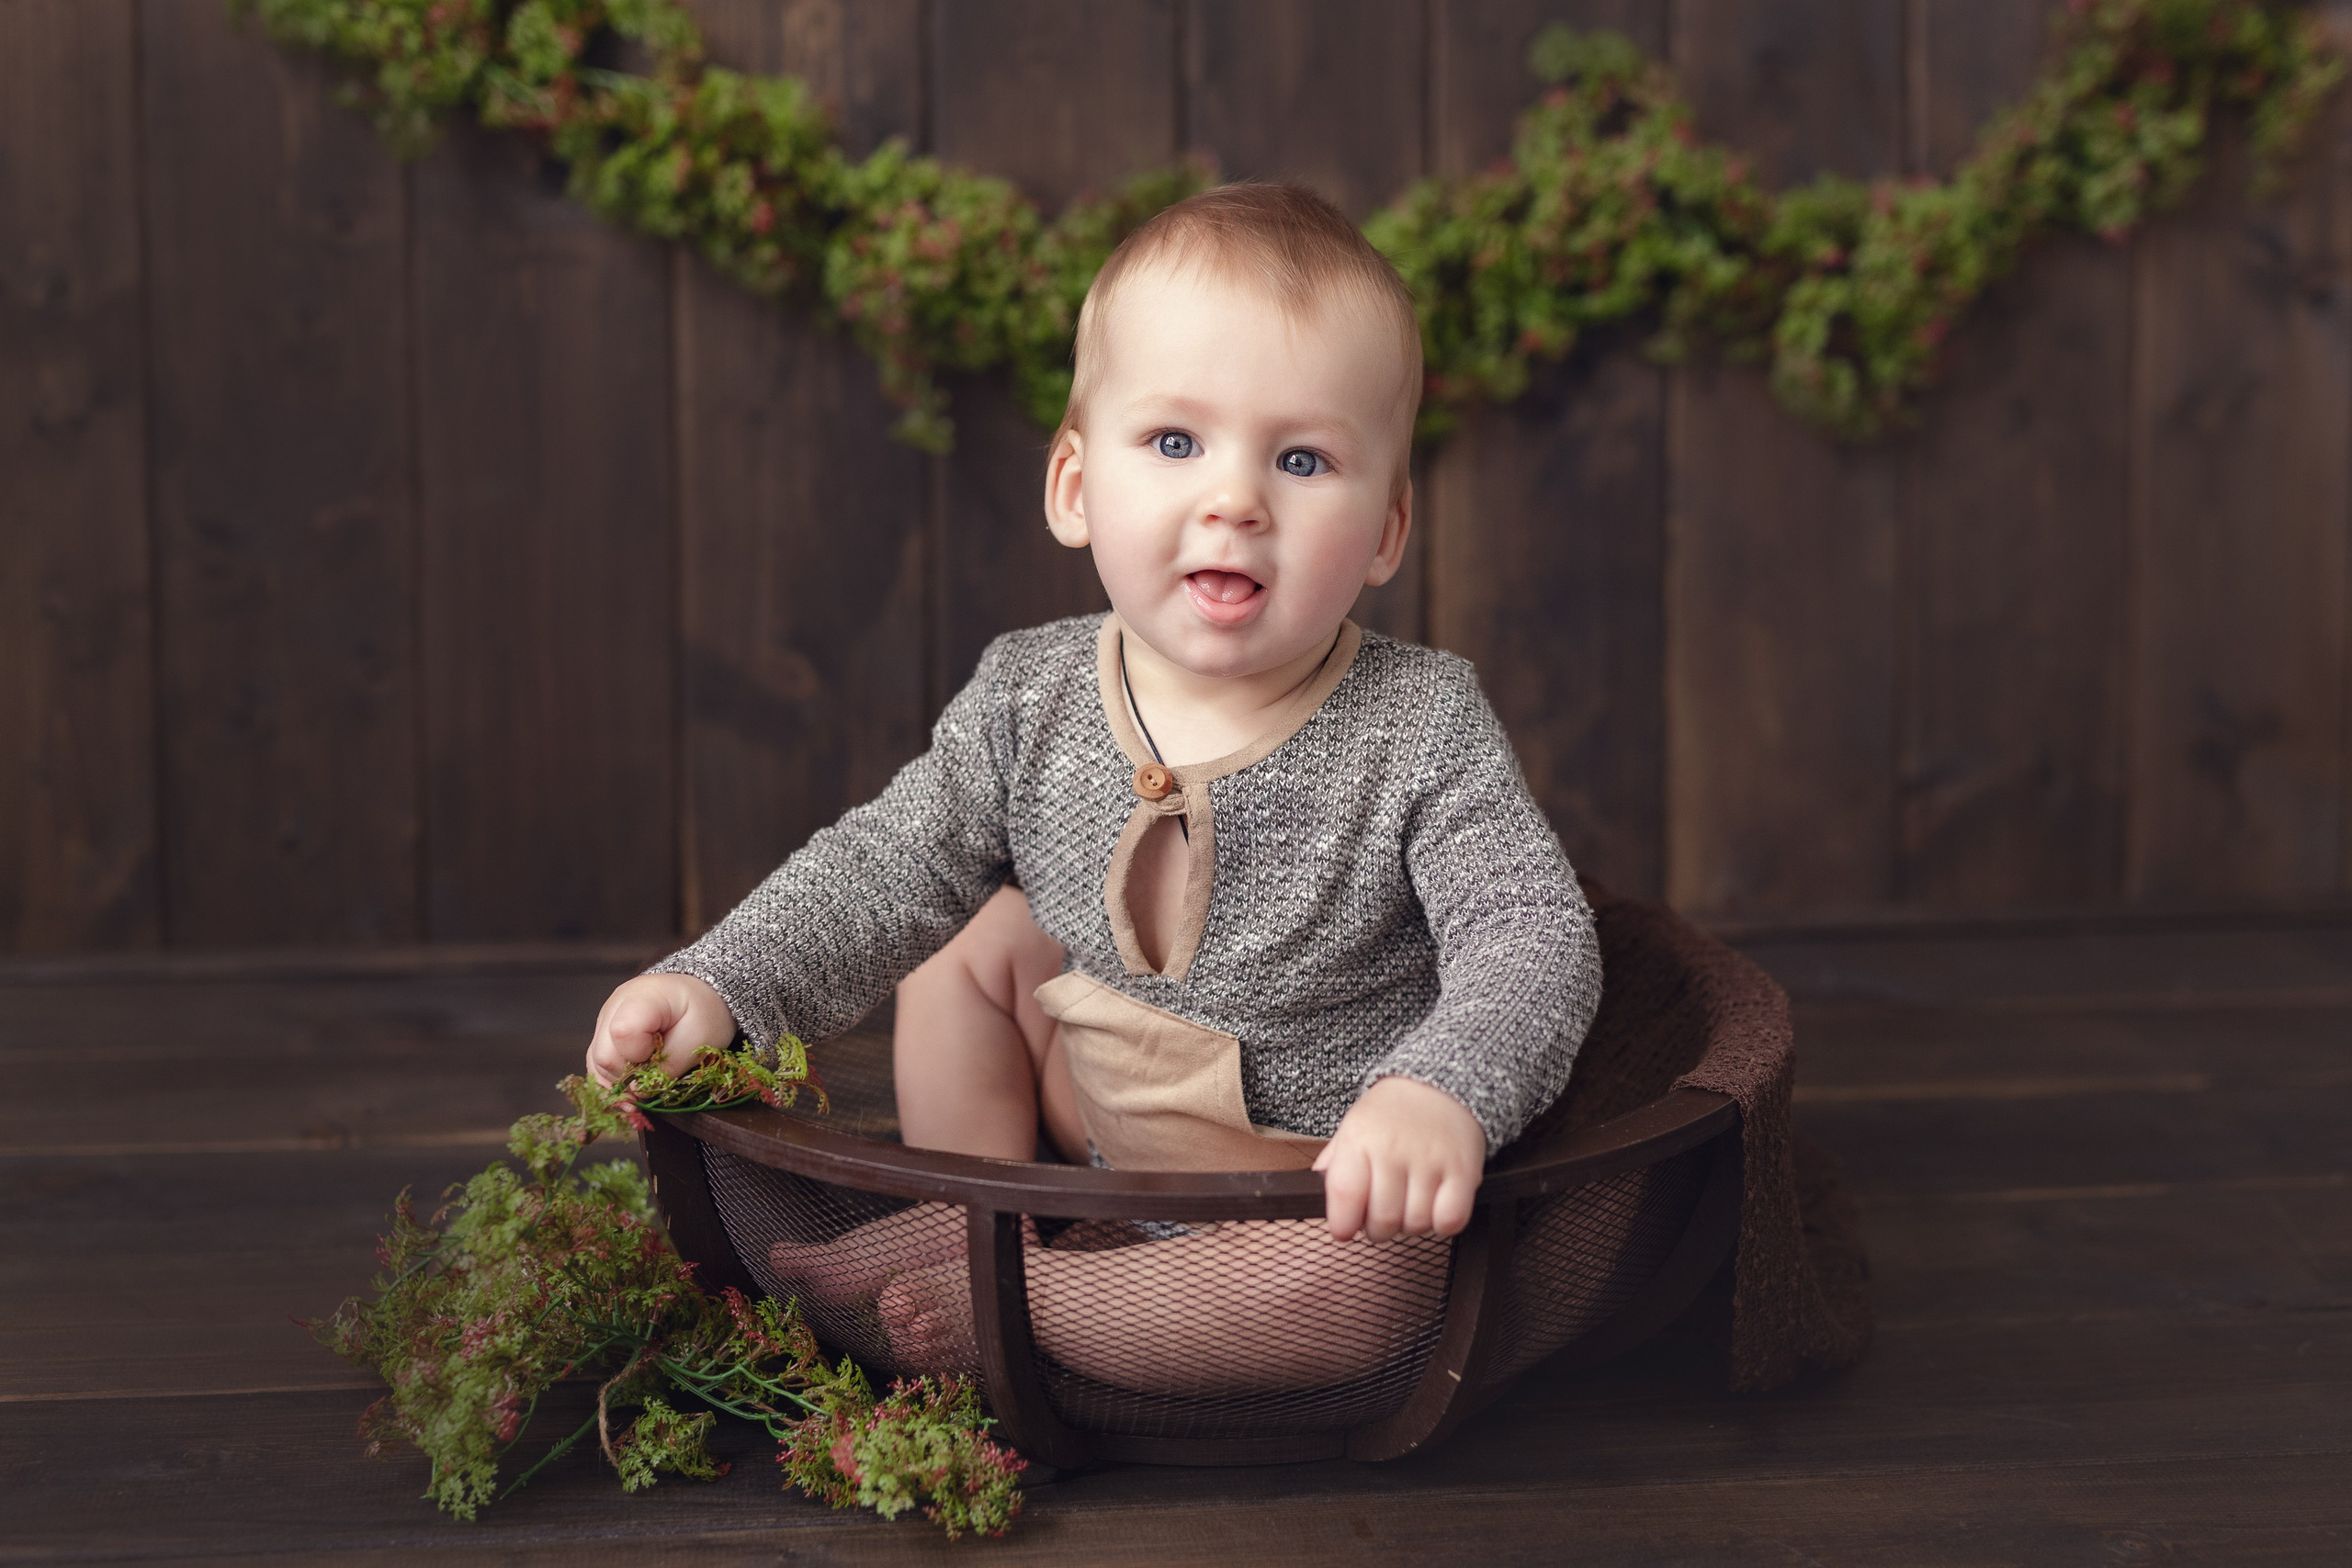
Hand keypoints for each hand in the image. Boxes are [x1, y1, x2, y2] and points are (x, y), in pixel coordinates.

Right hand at [585, 973, 737, 1086]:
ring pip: (597, 1065)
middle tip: (657, 1073)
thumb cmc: (703, 1012)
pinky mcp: (603, 1035)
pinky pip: (596, 1066)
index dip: (641, 1056)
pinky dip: (614, 1081)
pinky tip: (632, 1086)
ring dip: (622, 1081)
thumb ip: (669, 1066)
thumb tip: (638, 1091)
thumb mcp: (700, 1039)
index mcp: (641, 997)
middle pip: (604, 1055)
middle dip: (630, 1076)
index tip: (662, 1055)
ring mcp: (604, 1021)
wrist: (698, 994)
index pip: (623, 1034)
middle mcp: (614, 1007)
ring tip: (648, 1078)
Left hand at [1311, 1077, 1485, 1242]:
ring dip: (1411, 1225)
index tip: (1345, 1229)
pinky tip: (1436, 1206)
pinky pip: (1450, 1220)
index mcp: (1360, 1138)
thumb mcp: (1354, 1125)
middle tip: (1381, 1216)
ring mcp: (1431, 1161)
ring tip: (1410, 1204)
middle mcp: (1394, 1149)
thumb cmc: (1392, 1112)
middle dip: (1378, 1229)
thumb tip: (1312, 1190)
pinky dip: (1442, 1223)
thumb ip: (1335, 1161)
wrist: (1443, 1084)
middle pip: (1382, 1219)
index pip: (1345, 1194)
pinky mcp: (1463, 1171)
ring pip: (1416, 1224)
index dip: (1342, 1224)